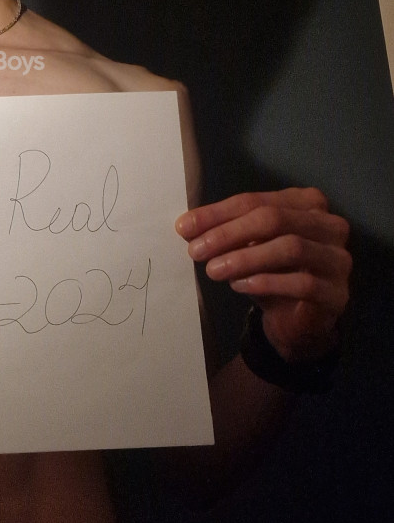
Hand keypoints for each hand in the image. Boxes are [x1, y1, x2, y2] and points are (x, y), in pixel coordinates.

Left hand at [176, 187, 350, 361]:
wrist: (298, 321)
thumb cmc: (272, 273)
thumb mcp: (245, 247)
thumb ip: (224, 233)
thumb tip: (186, 226)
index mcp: (307, 203)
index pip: (257, 201)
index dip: (218, 213)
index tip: (184, 227)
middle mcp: (330, 225)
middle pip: (274, 219)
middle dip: (229, 233)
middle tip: (196, 250)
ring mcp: (338, 259)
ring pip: (291, 247)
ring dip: (245, 258)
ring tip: (213, 270)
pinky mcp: (338, 293)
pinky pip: (302, 283)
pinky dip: (267, 283)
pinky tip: (240, 286)